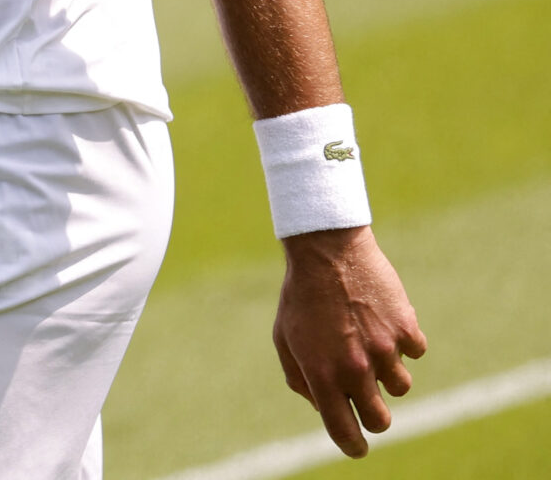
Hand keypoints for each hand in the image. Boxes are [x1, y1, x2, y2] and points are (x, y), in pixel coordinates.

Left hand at [273, 227, 425, 455]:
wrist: (326, 251)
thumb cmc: (301, 297)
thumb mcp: (284, 338)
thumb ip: (301, 378)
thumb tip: (322, 406)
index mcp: (322, 374)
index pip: (344, 431)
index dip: (353, 445)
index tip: (358, 447)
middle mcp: (355, 369)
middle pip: (380, 420)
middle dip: (375, 416)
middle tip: (369, 400)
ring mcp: (385, 351)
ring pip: (400, 387)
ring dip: (388, 372)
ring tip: (368, 340)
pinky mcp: (407, 330)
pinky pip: (414, 352)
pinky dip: (403, 341)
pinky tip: (382, 318)